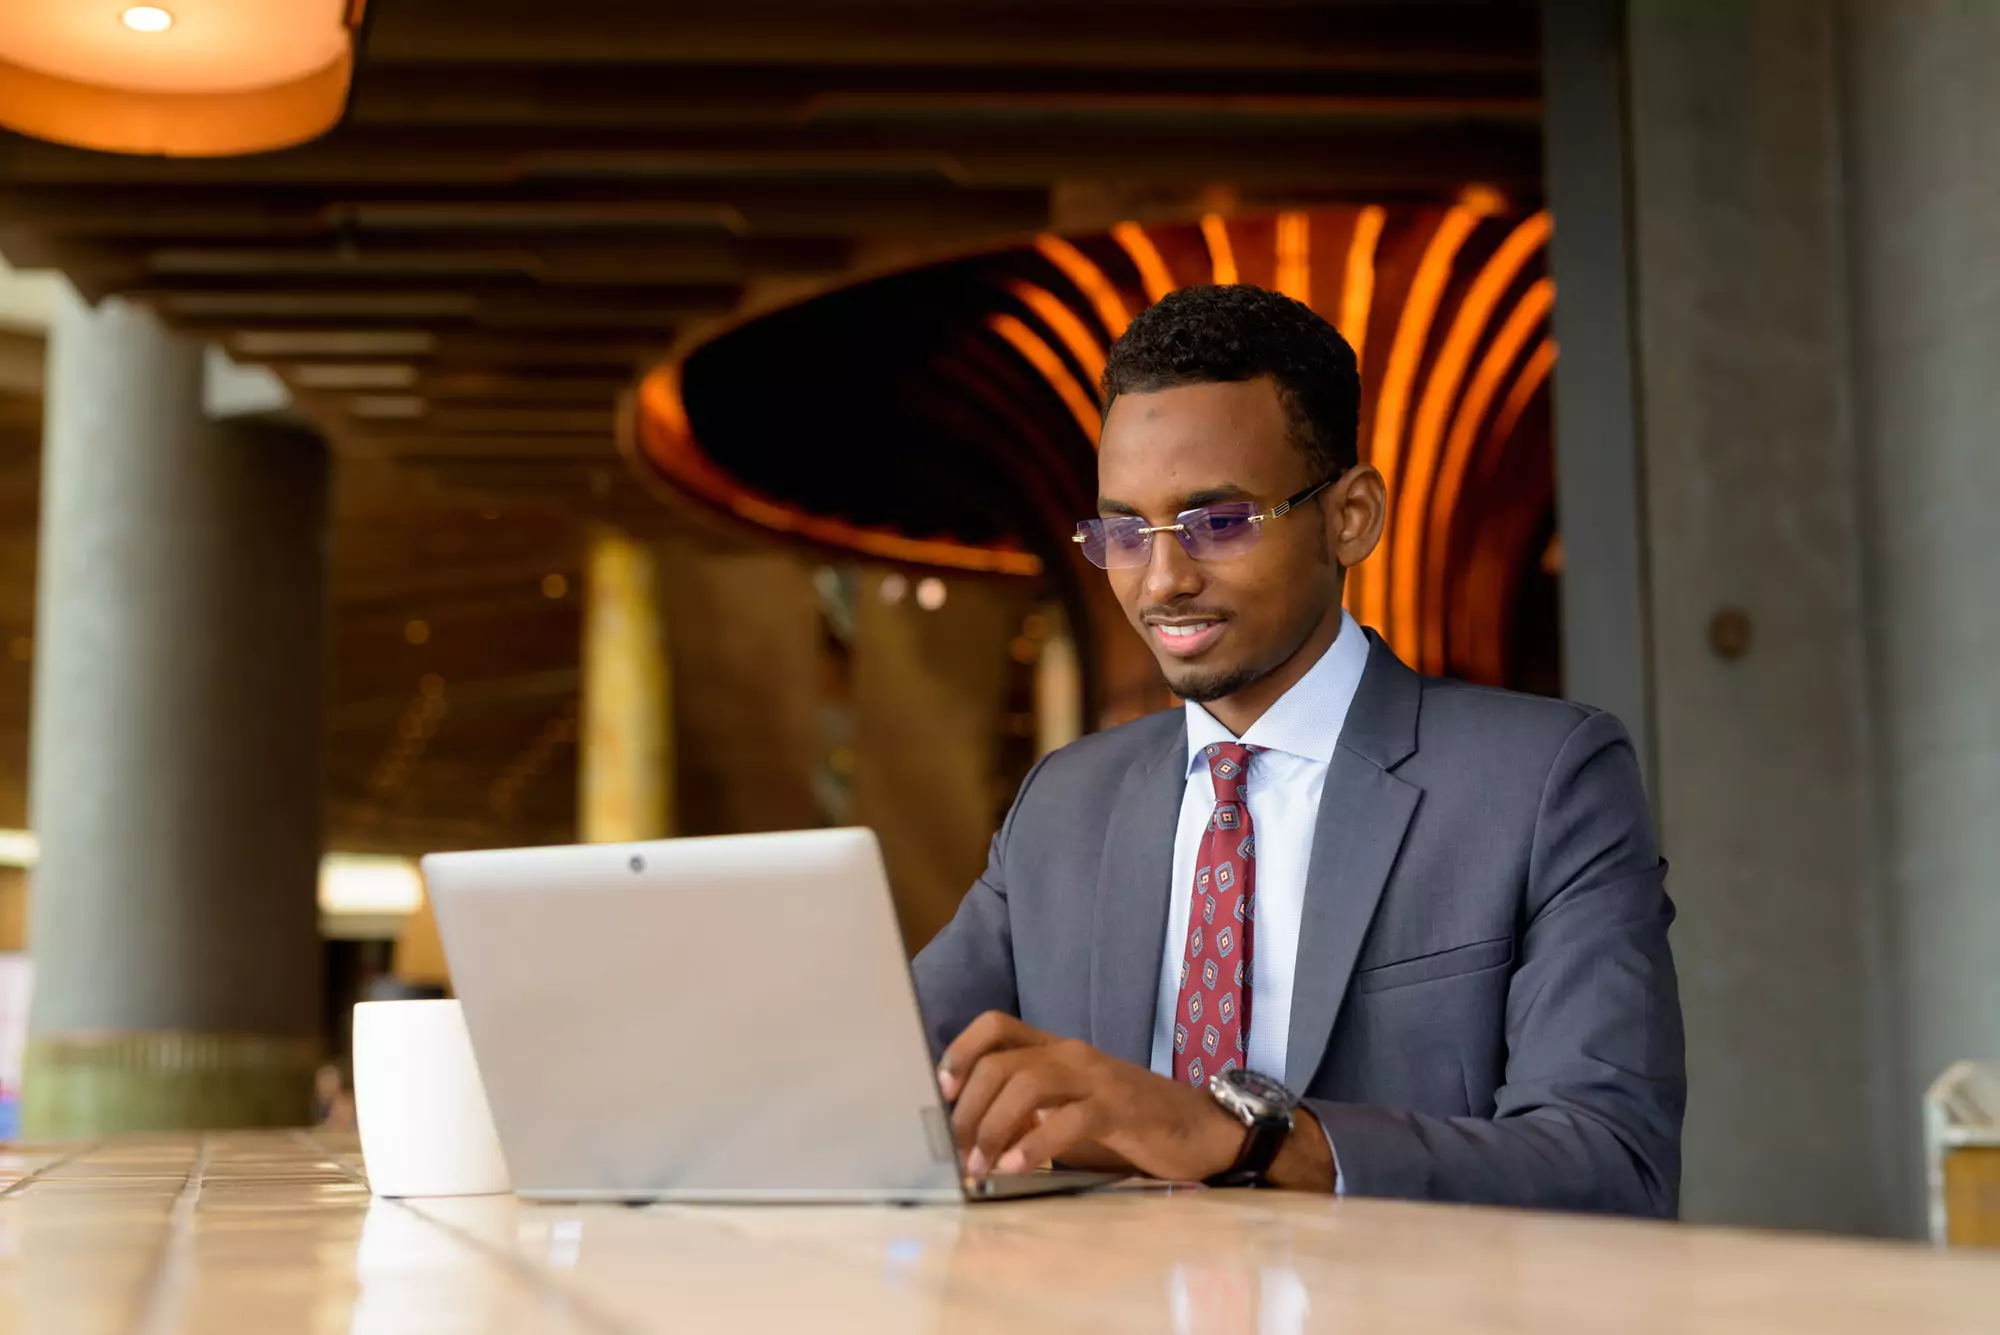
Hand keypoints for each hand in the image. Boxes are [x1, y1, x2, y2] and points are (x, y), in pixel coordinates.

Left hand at [936, 1011, 1248, 1182]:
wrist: (1202, 1129)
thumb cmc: (1130, 1123)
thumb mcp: (1071, 1110)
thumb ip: (1029, 1113)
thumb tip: (972, 1135)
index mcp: (1057, 1050)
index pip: (995, 1026)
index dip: (960, 1052)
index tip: (941, 1091)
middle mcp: (1072, 1054)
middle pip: (1000, 1061)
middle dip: (967, 1108)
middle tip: (955, 1151)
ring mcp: (1097, 1077)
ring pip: (1027, 1083)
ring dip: (992, 1128)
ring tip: (980, 1166)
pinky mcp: (1121, 1107)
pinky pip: (1069, 1118)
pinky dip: (1034, 1144)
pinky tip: (1015, 1168)